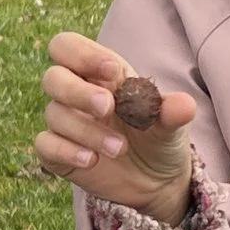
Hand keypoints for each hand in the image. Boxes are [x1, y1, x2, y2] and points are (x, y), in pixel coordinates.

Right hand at [35, 31, 198, 221]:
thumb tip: (184, 106)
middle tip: (108, 108)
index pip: (68, 47)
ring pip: (54, 114)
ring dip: (86, 130)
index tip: (112, 72)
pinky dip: (66, 151)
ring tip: (119, 148)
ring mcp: (65, 124)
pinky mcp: (58, 153)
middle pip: (53, 77)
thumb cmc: (158, 139)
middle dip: (78, 92)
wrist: (157, 182)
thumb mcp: (170, 125)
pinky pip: (45, 144)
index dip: (82, 54)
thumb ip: (172, 112)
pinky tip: (90, 160)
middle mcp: (77, 94)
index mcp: (100, 74)